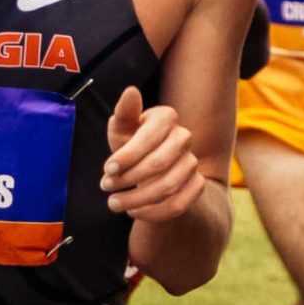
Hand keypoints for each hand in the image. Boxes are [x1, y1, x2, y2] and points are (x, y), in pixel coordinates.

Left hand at [103, 89, 204, 221]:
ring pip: (168, 187)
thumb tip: (130, 91)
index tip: (107, 169)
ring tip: (115, 203)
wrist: (153, 171)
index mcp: (166, 117)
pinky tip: (135, 211)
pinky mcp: (197, 185)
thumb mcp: (122, 131)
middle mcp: (185, 137)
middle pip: (159, 164)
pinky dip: (153, 213)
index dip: (127, 156)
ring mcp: (193, 162)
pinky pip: (179, 205)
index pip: (150, 137)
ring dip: (137, 200)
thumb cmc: (132, 146)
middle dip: (129, 179)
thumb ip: (124, 114)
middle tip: (106, 187)